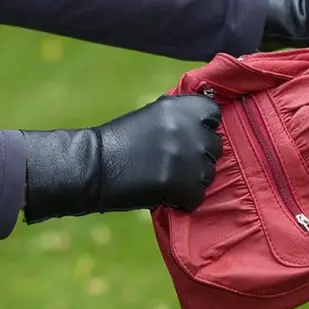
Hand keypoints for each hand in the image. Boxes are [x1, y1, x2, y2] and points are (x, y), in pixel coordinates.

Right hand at [21, 94, 222, 222]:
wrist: (93, 167)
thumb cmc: (121, 141)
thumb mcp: (154, 116)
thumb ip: (181, 118)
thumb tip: (209, 124)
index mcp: (180, 107)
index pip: (214, 115)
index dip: (204, 128)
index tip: (191, 137)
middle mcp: (188, 128)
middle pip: (215, 147)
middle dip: (199, 157)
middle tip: (174, 163)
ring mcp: (186, 157)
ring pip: (208, 174)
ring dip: (192, 180)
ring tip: (167, 179)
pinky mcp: (180, 184)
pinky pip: (197, 197)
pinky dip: (183, 201)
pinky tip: (164, 194)